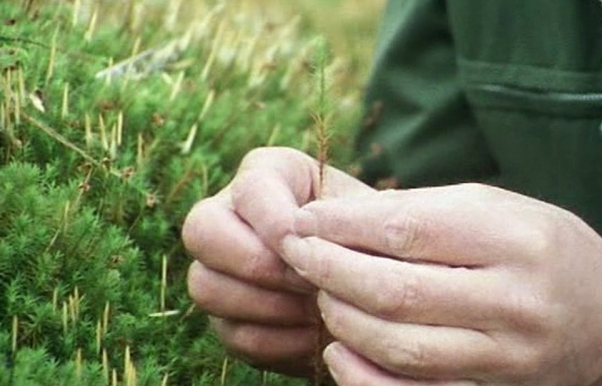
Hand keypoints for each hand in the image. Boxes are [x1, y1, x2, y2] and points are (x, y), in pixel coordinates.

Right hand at [182, 147, 372, 375]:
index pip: (248, 188)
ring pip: (207, 286)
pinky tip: (315, 335)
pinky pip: (235, 334)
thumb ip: (340, 219)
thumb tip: (302, 244)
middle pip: (202, 231)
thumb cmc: (375, 237)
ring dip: (270, 305)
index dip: (276, 222)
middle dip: (259, 264)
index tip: (312, 247)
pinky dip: (279, 341)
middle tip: (309, 282)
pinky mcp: (229, 318)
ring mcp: (219, 268)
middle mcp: (229, 215)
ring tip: (319, 309)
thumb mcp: (370, 214)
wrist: (377, 281)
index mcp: (267, 174)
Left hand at [280, 184, 601, 384]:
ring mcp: (506, 355)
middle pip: (395, 292)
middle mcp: (513, 301)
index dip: (342, 225)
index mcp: (512, 239)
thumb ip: (419, 213)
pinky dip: (365, 373)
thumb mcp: (492, 207)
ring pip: (399, 346)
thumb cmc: (540, 244)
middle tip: (297, 253)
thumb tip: (336, 220)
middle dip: (329, 271)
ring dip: (342, 318)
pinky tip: (339, 347)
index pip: (407, 231)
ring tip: (319, 292)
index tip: (304, 219)